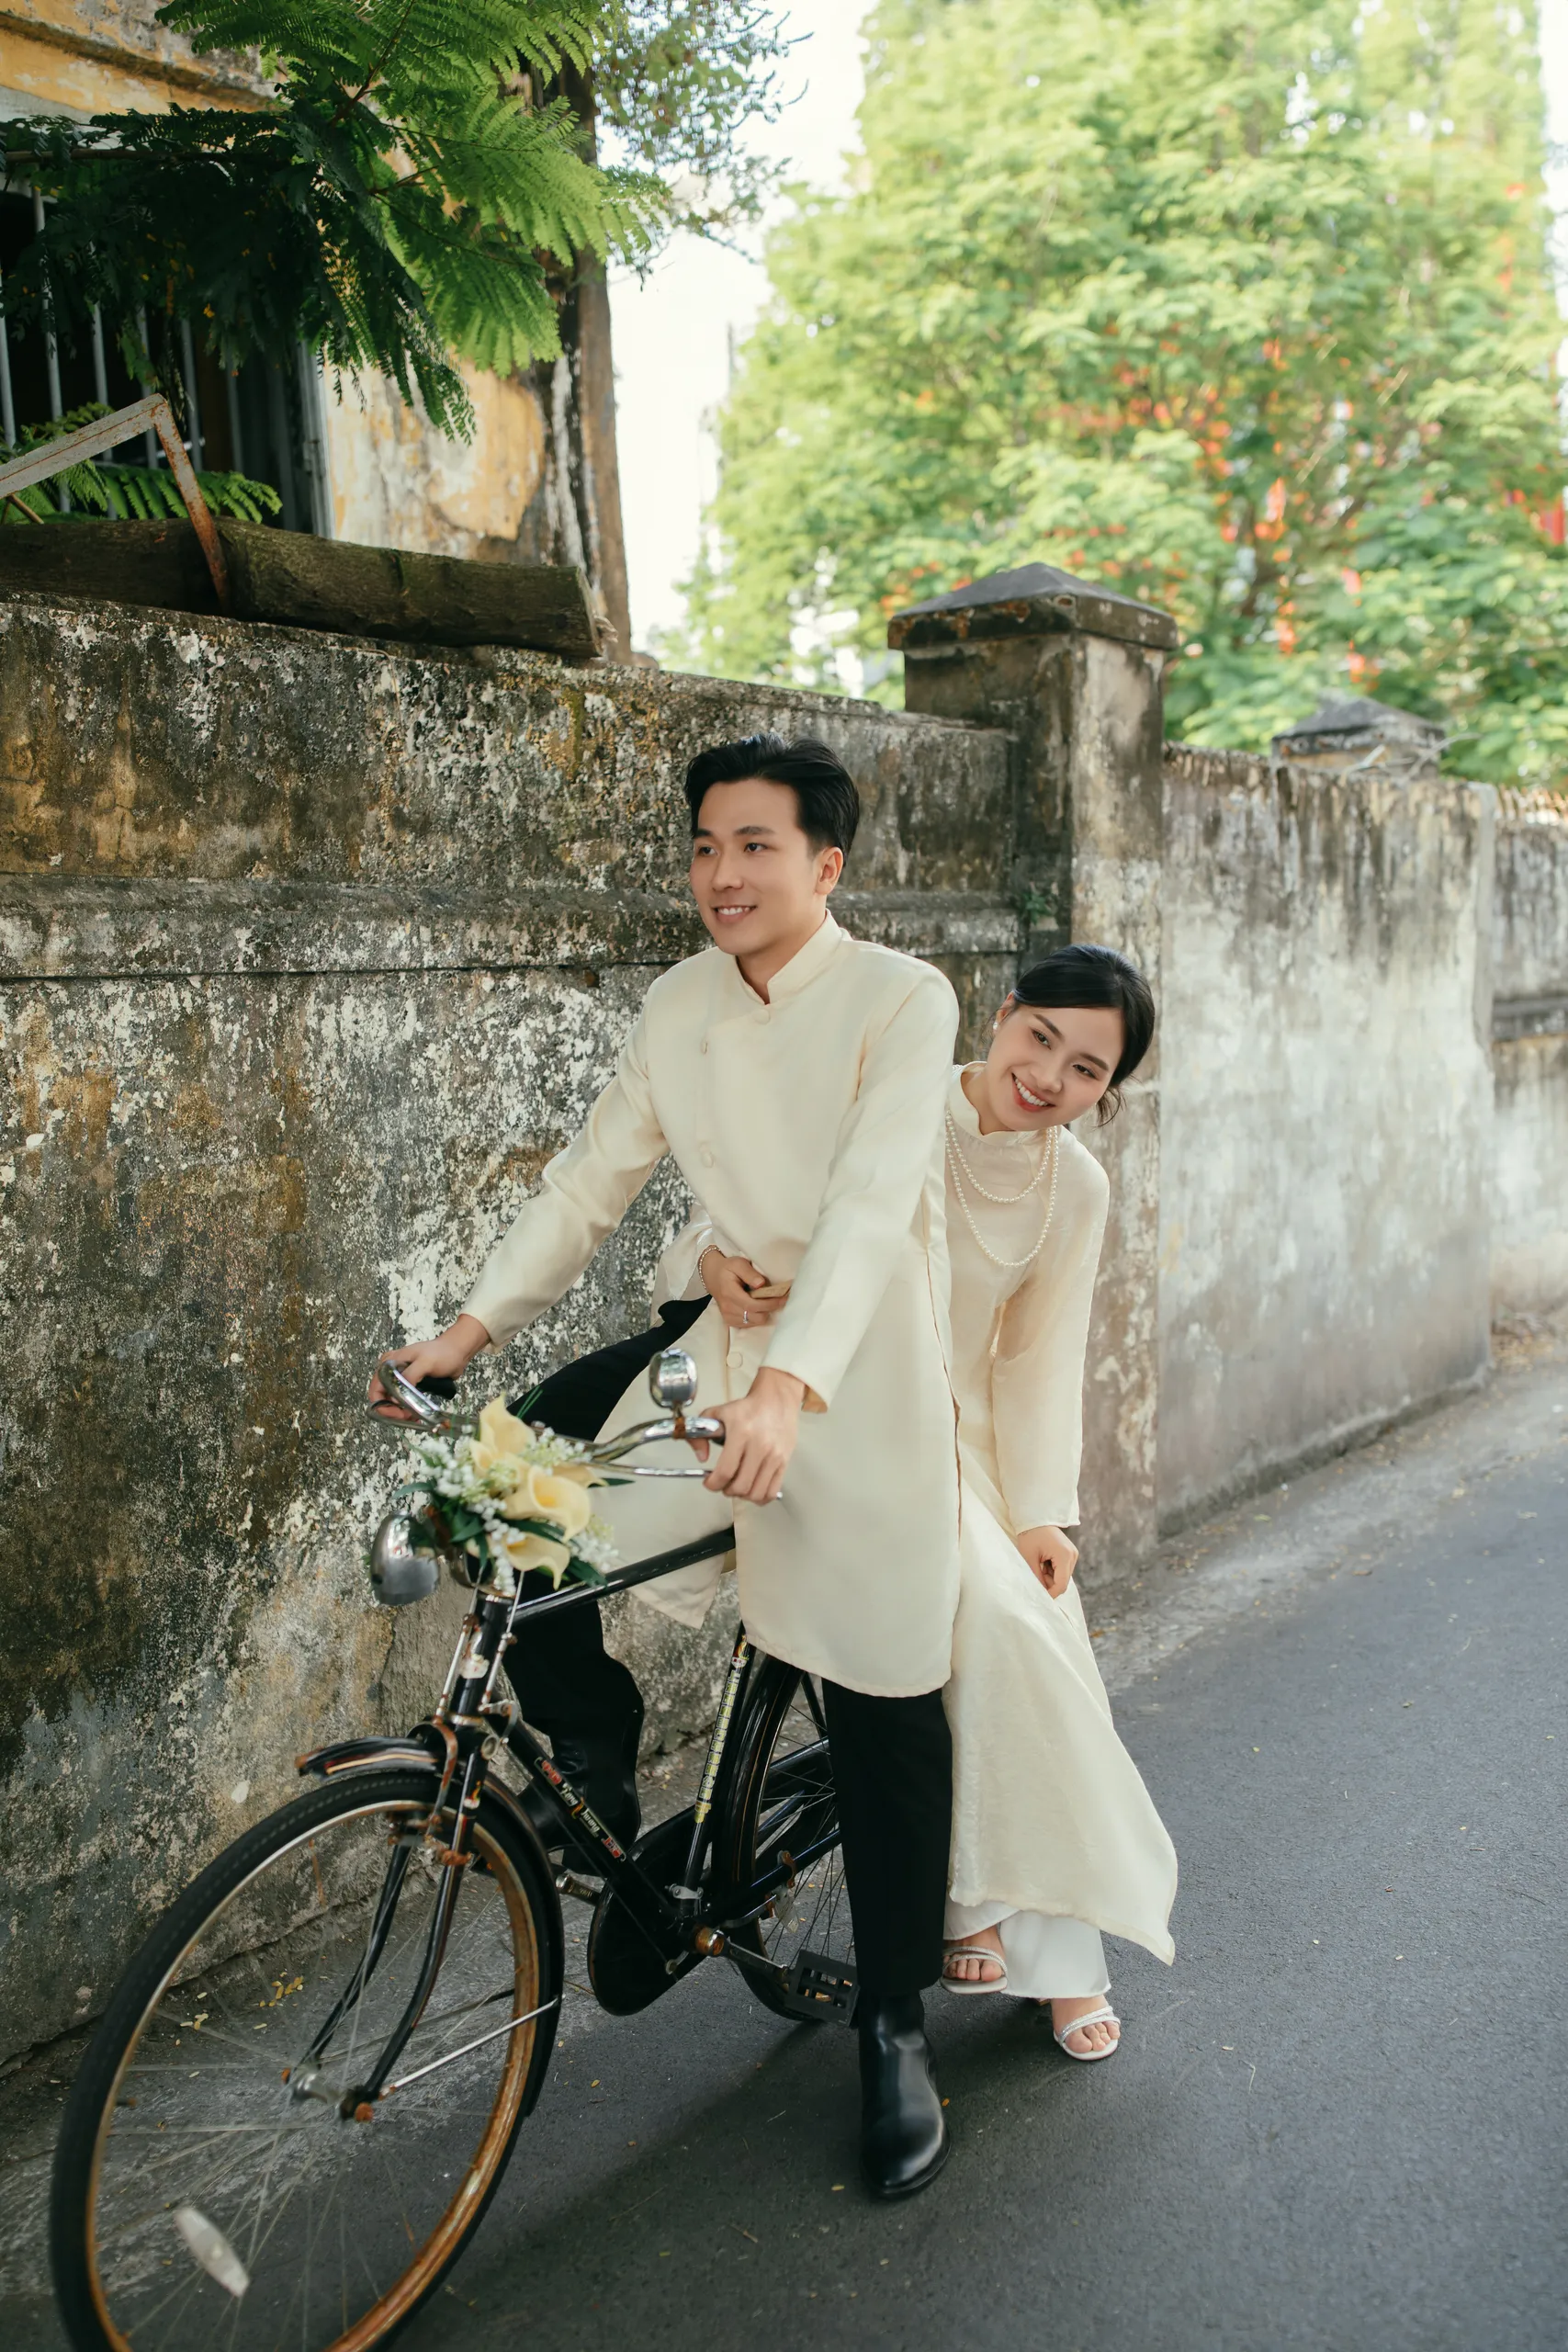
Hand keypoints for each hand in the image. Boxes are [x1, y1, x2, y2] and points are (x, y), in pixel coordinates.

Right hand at [368, 1315, 490, 1420]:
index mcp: (389, 1363)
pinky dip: (407, 1409)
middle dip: (393, 1411)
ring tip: (414, 1417)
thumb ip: (410, 1377)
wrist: (456, 1351)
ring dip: (400, 1412)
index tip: (399, 1414)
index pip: (376, 1390)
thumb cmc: (442, 1353)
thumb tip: (396, 1397)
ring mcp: (400, 1378)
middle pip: (382, 1398)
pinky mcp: (409, 1384)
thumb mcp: (426, 1362)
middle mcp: (390, 1371)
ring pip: (392, 1401)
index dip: (383, 1405)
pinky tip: (416, 1414)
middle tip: (409, 1417)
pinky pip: (402, 1400)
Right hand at [700, 1246, 791, 1330]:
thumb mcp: (738, 1263)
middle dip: (770, 1309)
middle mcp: (728, 1308)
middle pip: (756, 1317)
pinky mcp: (730, 1321)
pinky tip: (757, 1307)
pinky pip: (748, 1325)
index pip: (753, 1305)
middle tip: (778, 1298)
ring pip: (754, 1322)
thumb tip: (761, 1284)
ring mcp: (728, 1316)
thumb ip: (749, 1273)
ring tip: (767, 1301)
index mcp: (730, 1293)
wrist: (712, 1275)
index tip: (783, 1298)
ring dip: (764, 1313)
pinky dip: (756, 1317)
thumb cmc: (727, 1268)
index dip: (770, 1304)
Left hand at [700, 1366, 803, 1503]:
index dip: (713, 1483)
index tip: (709, 1482)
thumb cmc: (747, 1408)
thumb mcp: (718, 1413)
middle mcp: (760, 1446)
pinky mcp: (784, 1462)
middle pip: (740, 1486)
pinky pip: (772, 1492)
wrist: (776, 1400)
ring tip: (737, 1486)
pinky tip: (752, 1489)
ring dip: (742, 1495)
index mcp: (741, 1433)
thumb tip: (701, 1457)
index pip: (726, 1471)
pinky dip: (759, 1498)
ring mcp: (774, 1456)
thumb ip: (701, 1434)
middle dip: (726, 1490)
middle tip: (722, 1484)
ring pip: (756, 1493)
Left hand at [1016, 1523, 1078, 1596]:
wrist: (1036, 1518)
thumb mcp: (1029, 1558)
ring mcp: (1073, 1554)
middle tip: (1035, 1574)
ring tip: (1039, 1564)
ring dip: (1050, 1577)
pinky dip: (1053, 1571)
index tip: (1039, 1596)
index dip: (1051, 1593)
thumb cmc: (1030, 1535)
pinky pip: (1063, 1570)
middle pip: (1063, 1581)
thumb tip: (1041, 1593)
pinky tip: (1044, 1562)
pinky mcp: (1070, 1554)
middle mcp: (1072, 1555)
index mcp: (1064, 1555)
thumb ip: (1036, 1577)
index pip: (1061, 1584)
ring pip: (1063, 1577)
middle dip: (1049, 1584)